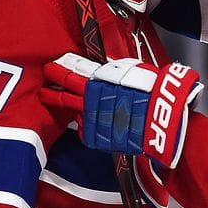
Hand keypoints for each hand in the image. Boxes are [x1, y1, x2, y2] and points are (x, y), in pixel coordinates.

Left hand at [41, 53, 202, 167]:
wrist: (163, 116)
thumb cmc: (153, 90)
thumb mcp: (131, 71)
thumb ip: (112, 73)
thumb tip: (102, 72)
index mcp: (98, 81)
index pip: (72, 74)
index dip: (60, 72)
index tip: (51, 69)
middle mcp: (91, 100)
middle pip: (66, 96)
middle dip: (53, 92)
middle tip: (44, 89)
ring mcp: (94, 120)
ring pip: (74, 114)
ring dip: (66, 109)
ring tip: (57, 106)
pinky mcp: (99, 138)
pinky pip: (87, 132)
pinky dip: (86, 128)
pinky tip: (86, 125)